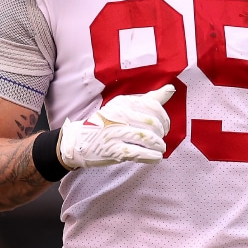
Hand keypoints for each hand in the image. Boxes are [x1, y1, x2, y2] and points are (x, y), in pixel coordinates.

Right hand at [57, 85, 174, 168]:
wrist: (77, 141)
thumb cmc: (104, 123)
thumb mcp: (123, 107)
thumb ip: (148, 99)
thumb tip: (171, 89)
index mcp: (122, 103)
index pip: (153, 106)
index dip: (165, 118)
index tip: (165, 127)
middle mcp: (118, 116)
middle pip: (152, 123)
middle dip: (162, 133)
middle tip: (160, 139)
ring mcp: (115, 133)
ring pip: (147, 138)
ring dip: (159, 146)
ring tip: (159, 149)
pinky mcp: (113, 150)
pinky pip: (139, 153)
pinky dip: (152, 157)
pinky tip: (155, 158)